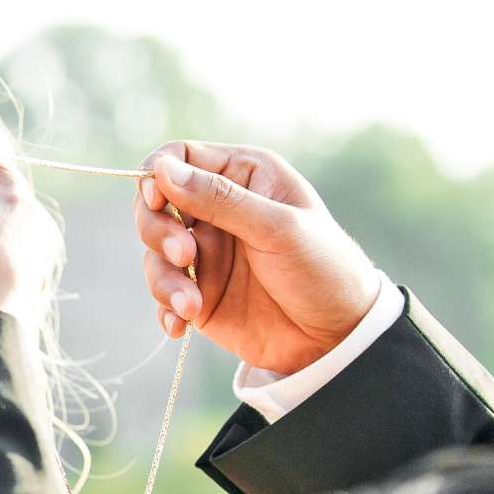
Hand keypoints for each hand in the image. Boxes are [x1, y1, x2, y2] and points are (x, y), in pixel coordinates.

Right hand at [137, 141, 382, 375]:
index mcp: (242, 176)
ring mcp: (206, 254)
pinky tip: (180, 325)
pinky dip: (165, 309)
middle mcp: (217, 210)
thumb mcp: (278, 228)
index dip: (157, 175)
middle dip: (157, 231)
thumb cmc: (323, 268)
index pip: (179, 157)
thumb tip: (163, 170)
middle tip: (184, 255)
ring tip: (190, 306)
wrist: (338, 337)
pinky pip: (164, 295)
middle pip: (155, 205)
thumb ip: (220, 200)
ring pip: (154, 254)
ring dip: (163, 279)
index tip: (156, 201)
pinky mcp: (200, 293)